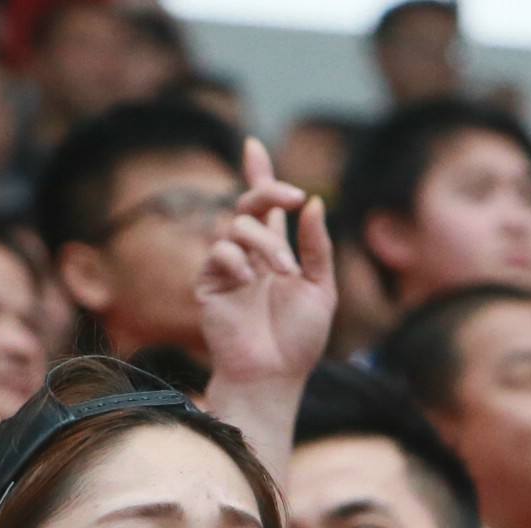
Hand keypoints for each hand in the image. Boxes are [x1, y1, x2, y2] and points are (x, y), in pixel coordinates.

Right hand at [197, 138, 336, 392]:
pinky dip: (237, 261)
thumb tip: (312, 204)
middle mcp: (249, 256)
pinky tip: (250, 282)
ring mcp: (227, 270)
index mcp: (275, 254)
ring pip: (236, 227)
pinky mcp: (208, 286)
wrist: (274, 376)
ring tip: (284, 272)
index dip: (260, 174)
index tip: (254, 146)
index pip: (264, 207)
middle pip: (247, 205)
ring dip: (265, 242)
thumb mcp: (322, 288)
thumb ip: (317, 247)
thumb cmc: (299, 341)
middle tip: (292, 198)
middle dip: (267, 191)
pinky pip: (218, 254)